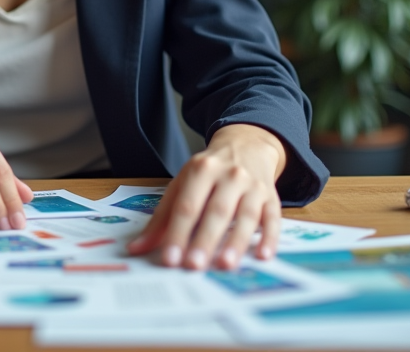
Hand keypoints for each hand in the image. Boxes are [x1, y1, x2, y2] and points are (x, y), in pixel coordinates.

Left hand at [127, 123, 285, 270]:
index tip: (170, 258)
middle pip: (216, 211)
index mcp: (201, 169)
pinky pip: (273, 218)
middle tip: (194, 265)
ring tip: (225, 265)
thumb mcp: (183, 183)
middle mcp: (229, 175)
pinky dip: (269, 237)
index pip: (187, 205)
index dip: (177, 232)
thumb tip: (137, 248)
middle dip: (205, 239)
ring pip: (246, 216)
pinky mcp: (272, 197)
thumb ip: (162, 217)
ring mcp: (253, 186)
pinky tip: (263, 256)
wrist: (247, 144)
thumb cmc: (210, 170)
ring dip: (236, 241)